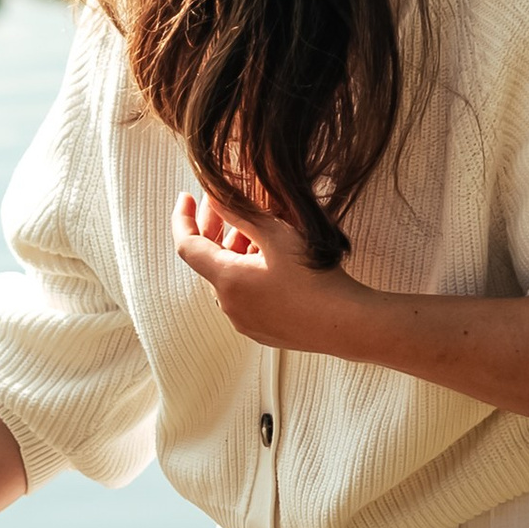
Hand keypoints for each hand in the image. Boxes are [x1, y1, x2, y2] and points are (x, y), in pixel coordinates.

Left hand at [171, 189, 364, 350]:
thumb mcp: (277, 234)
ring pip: (229, 278)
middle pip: (210, 261)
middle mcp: (229, 305)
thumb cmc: (314, 278)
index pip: (187, 245)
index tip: (187, 198)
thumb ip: (240, 213)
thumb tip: (214, 197)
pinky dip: (249, 274)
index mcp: (227, 279)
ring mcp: (245, 321)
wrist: (346, 323)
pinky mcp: (262, 330)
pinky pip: (245, 296)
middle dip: (215, 230)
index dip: (182, 218)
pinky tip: (273, 260)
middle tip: (225, 204)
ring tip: (261, 231)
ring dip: (236, 252)